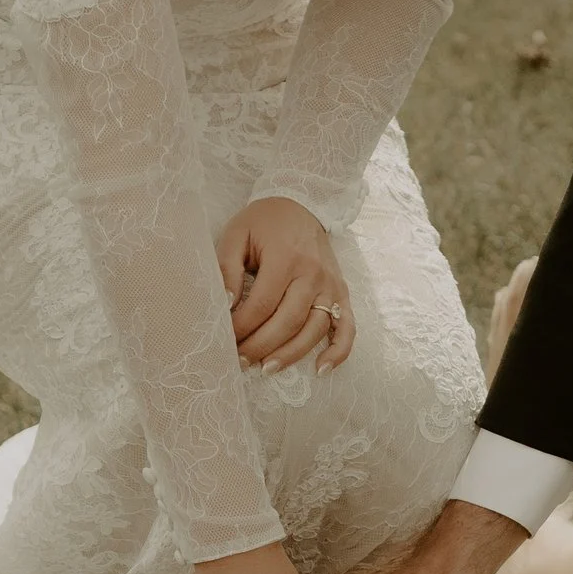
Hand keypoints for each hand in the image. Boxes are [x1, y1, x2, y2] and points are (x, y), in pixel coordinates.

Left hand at [216, 194, 354, 373]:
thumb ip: (226, 269)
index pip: (263, 304)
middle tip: (240, 361)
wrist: (300, 204)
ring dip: (290, 355)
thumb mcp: (235, 235)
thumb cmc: (263, 223)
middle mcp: (313, 274)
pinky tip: (321, 369)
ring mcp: (331, 285)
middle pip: (288, 322)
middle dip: (261, 346)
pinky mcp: (342, 293)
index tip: (225, 338)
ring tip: (266, 369)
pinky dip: (338, 352)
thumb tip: (226, 305)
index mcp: (286, 258)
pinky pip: (347, 328)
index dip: (242, 327)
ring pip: (314, 330)